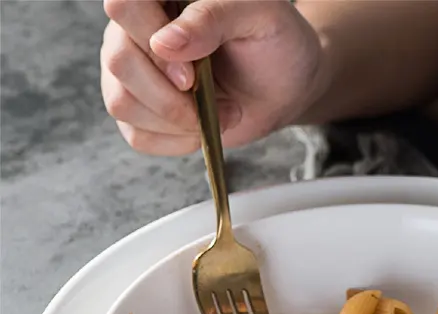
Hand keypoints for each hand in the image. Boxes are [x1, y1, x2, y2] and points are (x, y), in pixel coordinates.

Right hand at [100, 0, 328, 153]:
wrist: (285, 86)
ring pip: (122, 103)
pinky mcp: (140, 111)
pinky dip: (176, 142)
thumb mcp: (258, 16)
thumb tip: (165, 42)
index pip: (122, 6)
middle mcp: (133, 30)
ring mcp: (131, 72)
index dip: (154, 46)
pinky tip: (203, 128)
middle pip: (120, 62)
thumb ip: (212, 18)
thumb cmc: (274, 42)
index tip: (192, 75)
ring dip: (178, 122)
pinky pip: (138, 136)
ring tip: (218, 112)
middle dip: (171, 97)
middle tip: (215, 99)